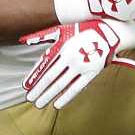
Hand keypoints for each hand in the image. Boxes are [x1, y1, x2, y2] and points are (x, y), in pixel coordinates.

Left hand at [20, 18, 134, 109]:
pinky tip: (57, 104)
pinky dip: (66, 97)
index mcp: (63, 48)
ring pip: (62, 85)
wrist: (110, 32)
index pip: (45, 67)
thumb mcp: (62, 30)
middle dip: (39, 90)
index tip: (26, 86)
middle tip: (29, 99)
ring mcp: (82, 67)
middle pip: (51, 78)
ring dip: (49, 95)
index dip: (34, 78)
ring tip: (39, 104)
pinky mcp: (92, 73)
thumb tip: (24, 40)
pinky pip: (76, 88)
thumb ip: (43, 35)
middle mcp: (71, 59)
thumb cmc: (83, 29)